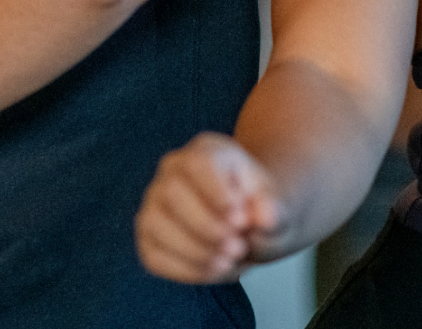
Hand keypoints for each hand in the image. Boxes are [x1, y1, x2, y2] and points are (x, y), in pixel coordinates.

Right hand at [136, 132, 287, 283]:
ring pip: (156, 224)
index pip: (197, 163)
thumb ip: (272, 209)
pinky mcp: (149, 237)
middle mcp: (171, 172)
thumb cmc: (255, 208)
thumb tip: (265, 218)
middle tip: (238, 247)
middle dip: (206, 226)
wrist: (246, 225)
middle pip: (172, 193)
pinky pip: (154, 255)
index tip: (240, 220)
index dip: (215, 193)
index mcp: (204, 151)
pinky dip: (185, 268)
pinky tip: (213, 270)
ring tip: (228, 261)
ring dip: (194, 250)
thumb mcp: (273, 205)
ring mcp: (154, 204)